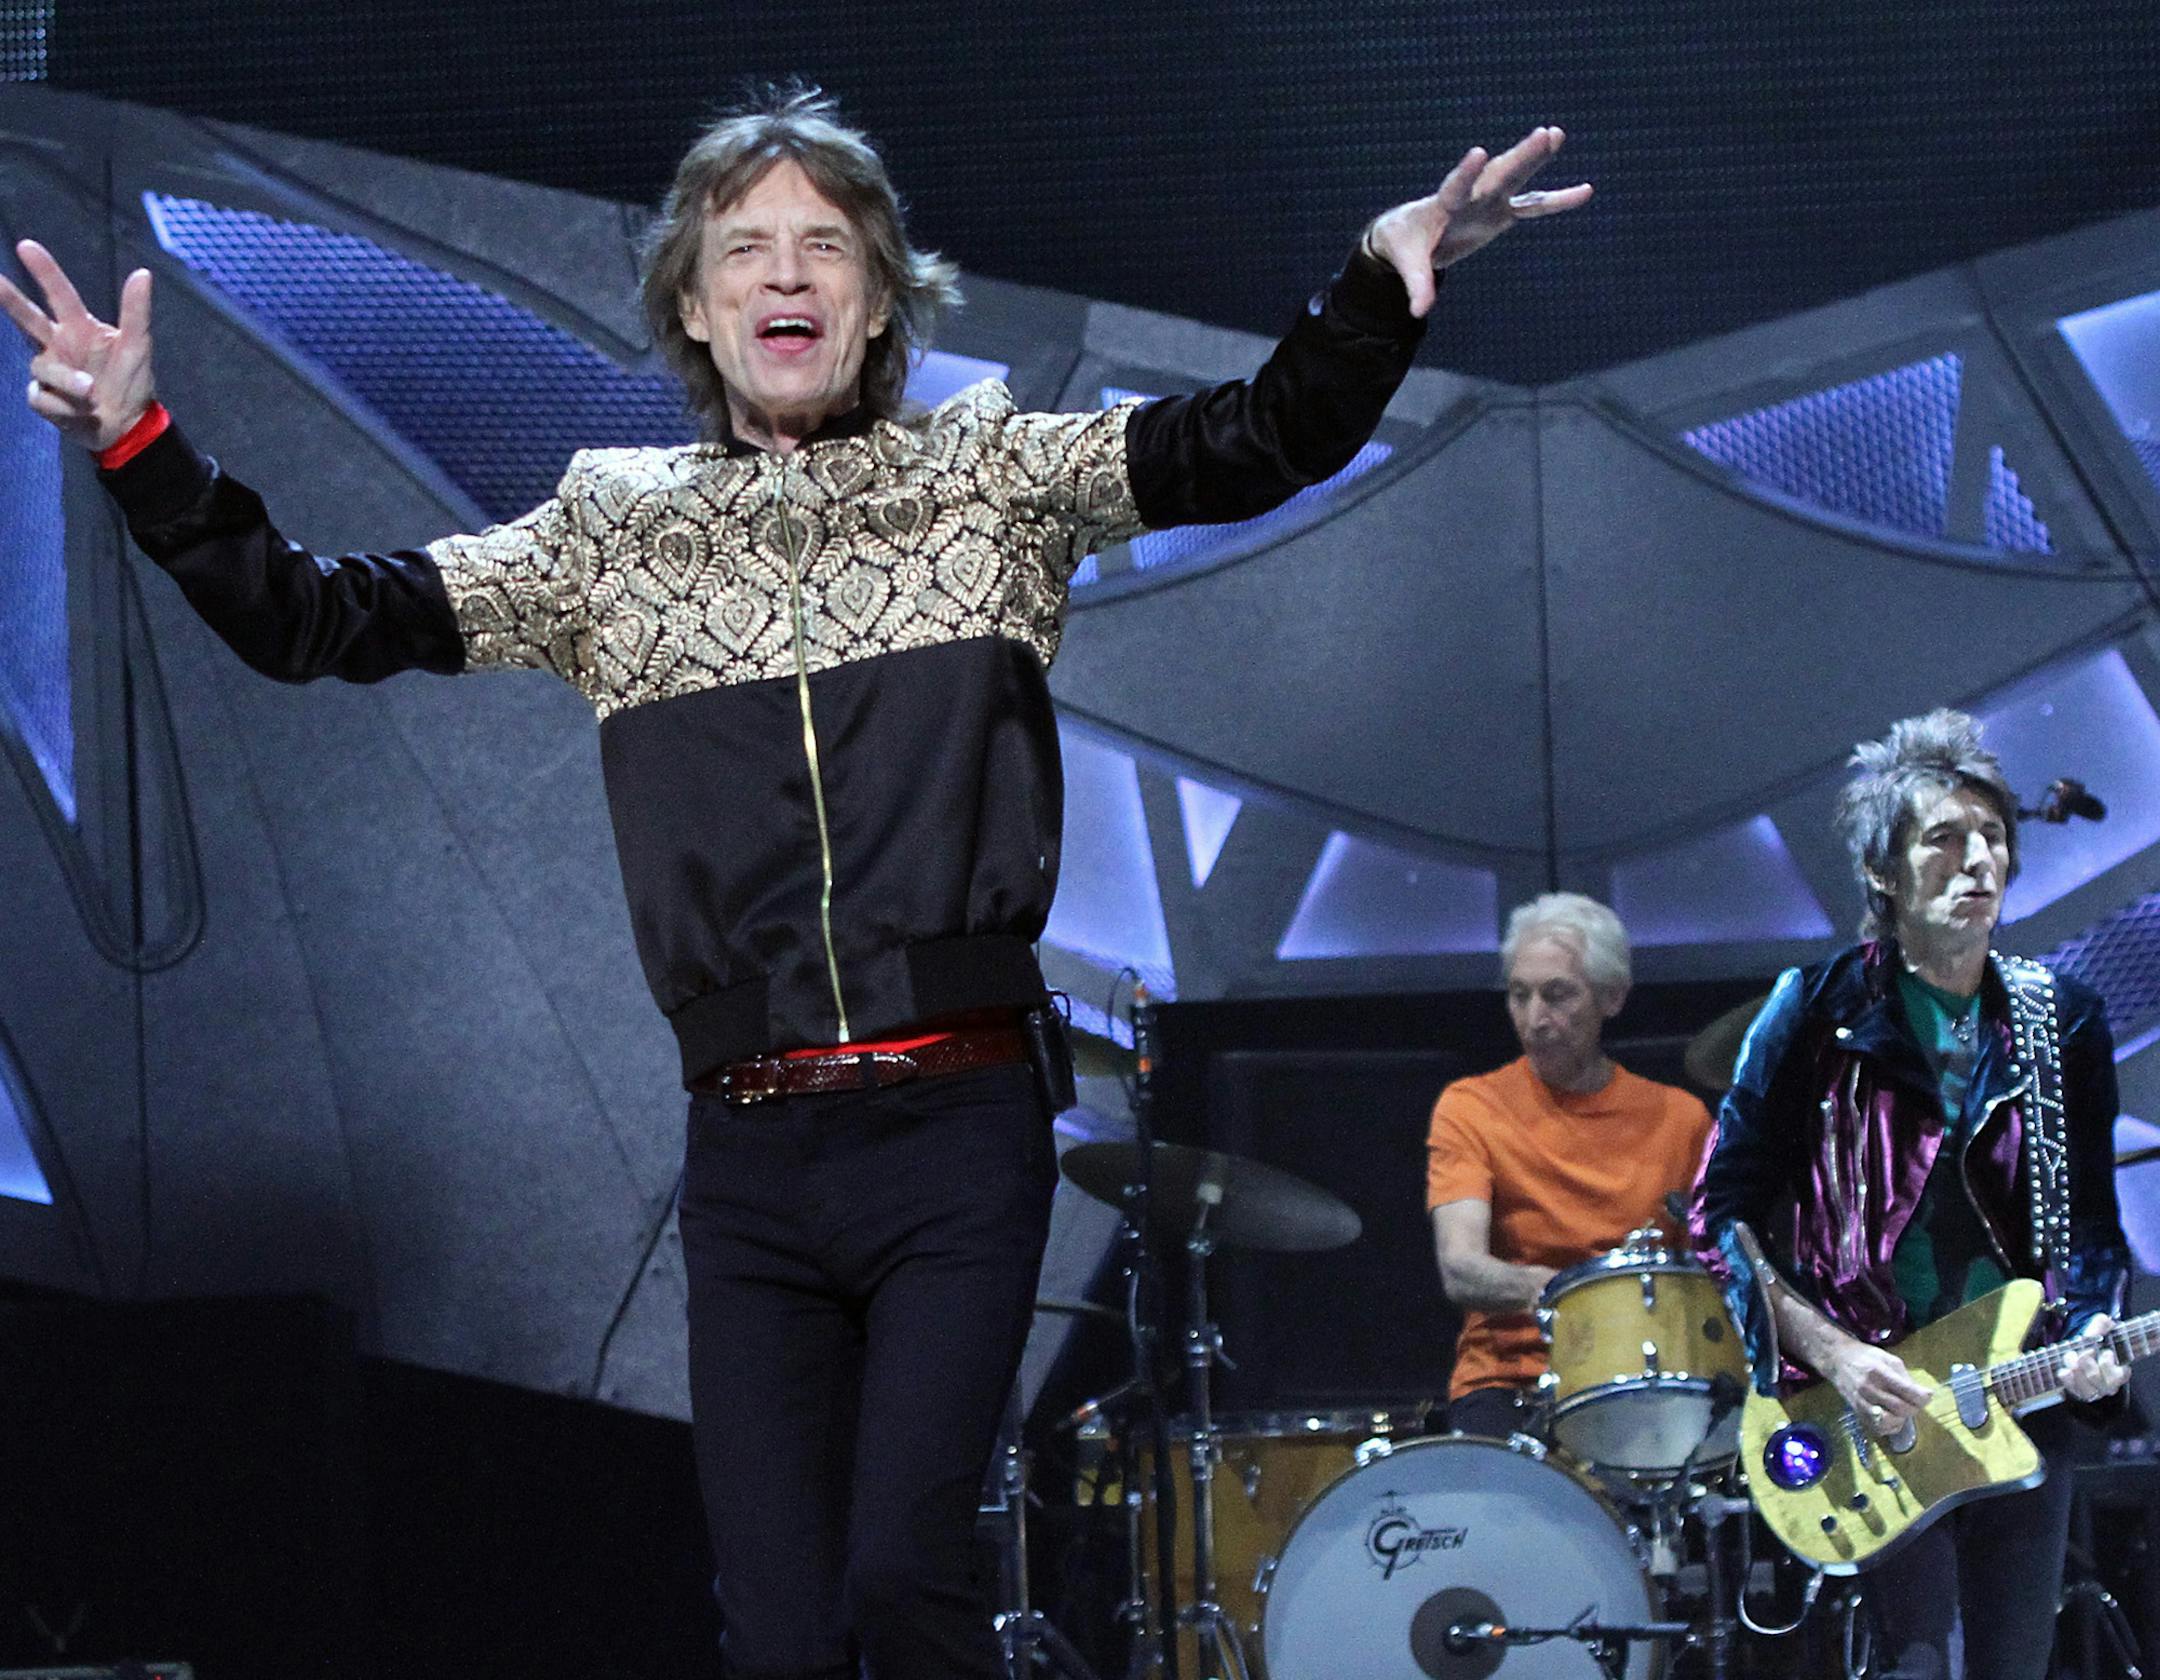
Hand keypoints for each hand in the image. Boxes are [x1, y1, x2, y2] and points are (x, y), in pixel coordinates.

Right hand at [0, 239, 156, 452]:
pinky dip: (66, 406)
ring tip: (93, 393)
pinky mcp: (41, 395)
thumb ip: (136, 312)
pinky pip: (43, 396)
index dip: (44, 270)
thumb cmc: (131, 381)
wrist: (127, 425)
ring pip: (43, 367)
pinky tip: (81, 412)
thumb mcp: (138, 347)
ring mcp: (47, 369)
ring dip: (69, 382)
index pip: (59, 294)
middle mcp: (57, 343)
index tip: (26, 246)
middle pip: (26, 317)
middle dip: (9, 299)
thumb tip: (143, 272)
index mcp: (79, 327)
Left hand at [1361, 126, 1592, 315]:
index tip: (1479, 154)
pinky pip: (1534, 206)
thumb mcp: (1406, 263)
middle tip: (1544, 133)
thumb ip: (1417, 284)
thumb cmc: (1404, 244)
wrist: (1410, 234)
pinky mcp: (1502, 213)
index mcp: (1443, 205)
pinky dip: (1557, 200)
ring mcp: (1489, 202)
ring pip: (1517, 178)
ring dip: (1536, 158)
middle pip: (1497, 175)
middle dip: (1520, 157)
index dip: (1466, 173)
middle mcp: (1470, 197)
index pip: (1456, 187)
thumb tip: (1420, 312)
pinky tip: (1585, 191)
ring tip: (1556, 134)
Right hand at [1824, 1338, 1932, 1432]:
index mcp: (1879, 1372)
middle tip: (1915, 1402)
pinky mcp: (1857, 1412)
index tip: (1927, 1396)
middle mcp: (1869, 1389)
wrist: (1837, 1360)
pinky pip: (1878, 1428)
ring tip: (1903, 1410)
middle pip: (1901, 1408)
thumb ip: (1906, 1377)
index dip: (1923, 1397)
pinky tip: (1892, 1417)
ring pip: (1890, 1421)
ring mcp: (1862, 1402)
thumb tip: (1924, 1395)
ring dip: (1903, 1419)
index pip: (1907, 1392)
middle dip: (1914, 1408)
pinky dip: (1890, 1427)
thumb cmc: (1865, 1357)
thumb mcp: (1888, 1359)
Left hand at [2060, 1315, 2128, 1402]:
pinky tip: (2064, 1371)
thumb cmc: (2093, 1347)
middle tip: (2082, 1353)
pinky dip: (2068, 1380)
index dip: (2110, 1364)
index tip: (2105, 1352)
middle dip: (2089, 1364)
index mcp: (2119, 1372)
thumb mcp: (2098, 1335)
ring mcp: (2094, 1391)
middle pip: (2101, 1380)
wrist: (2080, 1357)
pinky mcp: (2079, 1393)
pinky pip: (2074, 1391)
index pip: (2120, 1374)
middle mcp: (2108, 1385)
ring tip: (2071, 1357)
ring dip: (2077, 1372)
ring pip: (2088, 1389)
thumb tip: (2104, 1319)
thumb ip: (2100, 1326)